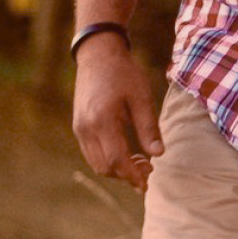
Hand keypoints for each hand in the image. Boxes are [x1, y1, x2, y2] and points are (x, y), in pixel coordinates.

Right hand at [70, 36, 160, 190]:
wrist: (98, 56)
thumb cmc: (124, 73)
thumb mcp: (142, 97)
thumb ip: (148, 127)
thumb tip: (158, 154)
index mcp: (102, 121)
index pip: (116, 159)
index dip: (133, 174)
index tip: (148, 182)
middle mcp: (85, 128)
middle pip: (104, 166)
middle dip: (126, 175)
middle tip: (149, 172)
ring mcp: (79, 128)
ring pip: (95, 162)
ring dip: (116, 170)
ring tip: (140, 165)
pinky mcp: (78, 126)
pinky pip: (91, 153)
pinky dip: (107, 160)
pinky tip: (126, 155)